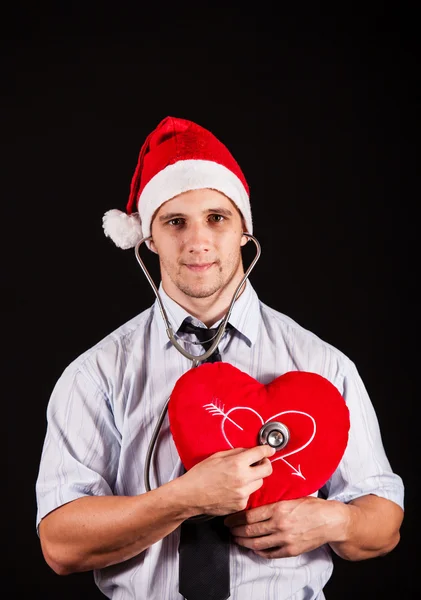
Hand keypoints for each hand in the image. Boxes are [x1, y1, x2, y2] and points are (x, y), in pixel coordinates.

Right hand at [181, 445, 275, 515]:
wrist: (190, 495)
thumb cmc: (200, 474)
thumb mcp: (217, 456)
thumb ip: (236, 453)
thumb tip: (249, 451)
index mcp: (237, 464)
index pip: (260, 453)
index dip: (267, 450)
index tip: (269, 450)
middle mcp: (243, 479)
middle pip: (267, 470)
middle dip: (265, 464)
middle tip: (260, 463)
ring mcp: (243, 494)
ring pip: (259, 483)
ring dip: (254, 478)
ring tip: (241, 477)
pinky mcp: (240, 505)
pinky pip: (249, 495)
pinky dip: (245, 490)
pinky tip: (232, 488)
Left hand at [224, 496, 347, 557]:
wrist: (330, 521)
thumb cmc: (312, 506)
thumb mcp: (291, 497)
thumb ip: (274, 501)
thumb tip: (256, 500)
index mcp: (278, 508)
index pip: (249, 516)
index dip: (235, 519)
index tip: (228, 520)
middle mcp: (279, 524)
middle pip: (250, 530)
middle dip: (236, 531)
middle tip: (229, 530)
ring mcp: (285, 539)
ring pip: (257, 544)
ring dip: (243, 542)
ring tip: (237, 539)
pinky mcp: (291, 550)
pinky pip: (269, 553)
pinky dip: (259, 552)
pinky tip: (253, 548)